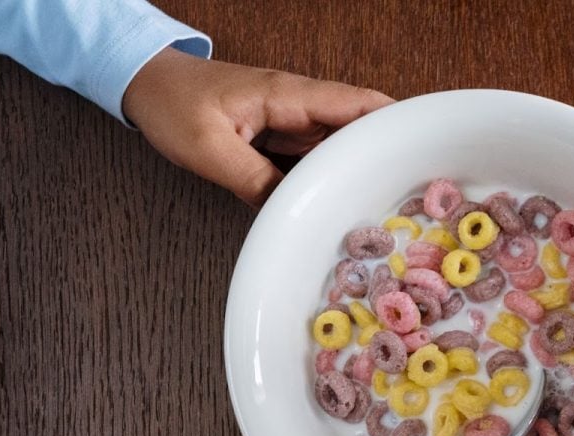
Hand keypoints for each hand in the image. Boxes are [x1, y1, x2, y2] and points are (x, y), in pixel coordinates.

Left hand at [122, 48, 392, 207]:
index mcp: (291, 96)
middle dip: (389, 155)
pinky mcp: (284, 139)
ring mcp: (294, 122)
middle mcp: (302, 106)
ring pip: (343, 146)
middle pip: (362, 128)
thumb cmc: (173, 105)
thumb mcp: (209, 150)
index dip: (398, 126)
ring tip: (386, 206)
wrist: (146, 85)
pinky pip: (319, 159)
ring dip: (363, 171)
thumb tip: (293, 212)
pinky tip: (341, 204)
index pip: (360, 106)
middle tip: (416, 194)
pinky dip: (333, 178)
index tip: (427, 152)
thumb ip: (255, 181)